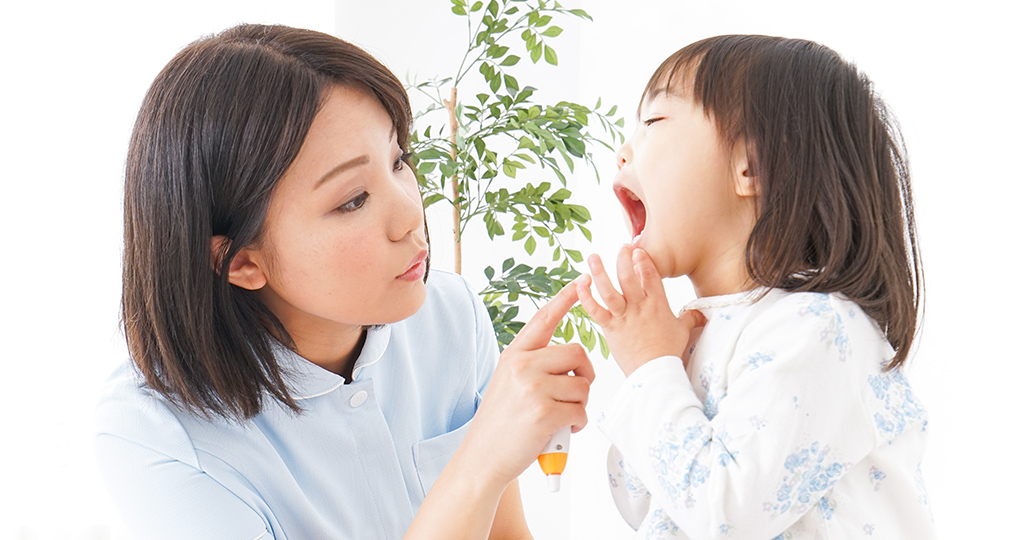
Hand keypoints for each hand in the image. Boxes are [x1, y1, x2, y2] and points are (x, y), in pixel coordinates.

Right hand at [462, 283, 595, 487]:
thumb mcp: (509, 383)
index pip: (544, 319)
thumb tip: (572, 362)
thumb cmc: (501, 424)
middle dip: (584, 376)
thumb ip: (534, 366)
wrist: (481, 458)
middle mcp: (522, 365)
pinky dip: (577, 424)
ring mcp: (532, 387)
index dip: (565, 298)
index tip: (582, 279)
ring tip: (560, 419)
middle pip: (578, 353)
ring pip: (583, 386)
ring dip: (580, 406)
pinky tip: (561, 431)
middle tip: (573, 396)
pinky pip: (581, 411)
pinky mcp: (544, 411)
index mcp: (514, 355)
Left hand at [577, 245, 705, 376]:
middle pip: (628, 276)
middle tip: (620, 247)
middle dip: (623, 258)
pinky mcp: (610, 328)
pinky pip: (595, 311)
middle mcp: (639, 306)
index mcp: (657, 303)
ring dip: (599, 272)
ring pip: (609, 290)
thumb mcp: (683, 331)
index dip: (643, 260)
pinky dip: (586, 298)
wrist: (655, 372)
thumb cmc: (669, 352)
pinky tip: (579, 286)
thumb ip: (690, 318)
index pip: (650, 274)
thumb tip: (700, 313)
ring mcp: (623, 317)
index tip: (637, 249)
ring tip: (592, 256)